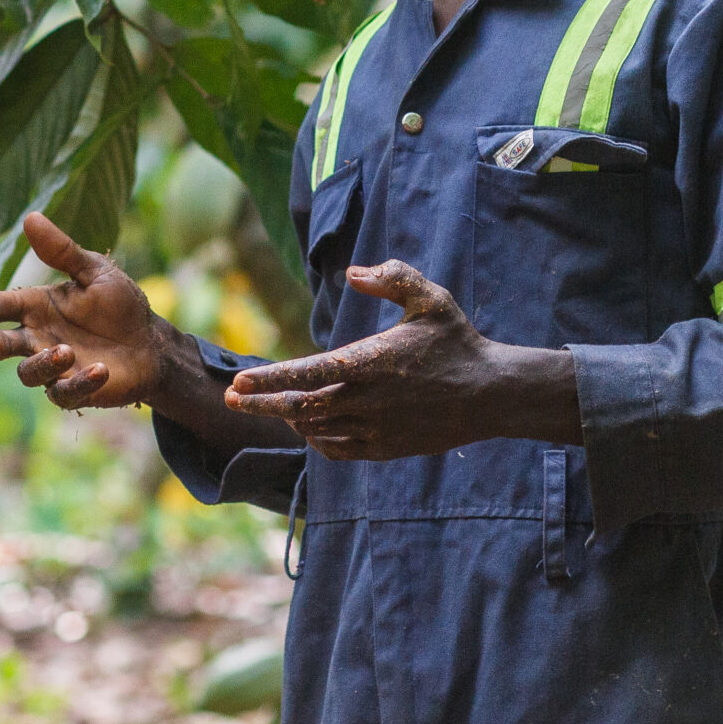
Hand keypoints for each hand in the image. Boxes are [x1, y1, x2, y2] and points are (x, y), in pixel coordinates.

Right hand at [0, 212, 171, 408]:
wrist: (151, 344)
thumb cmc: (119, 305)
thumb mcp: (95, 271)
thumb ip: (62, 251)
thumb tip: (30, 217)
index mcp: (36, 306)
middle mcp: (37, 337)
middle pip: (3, 343)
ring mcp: (53, 367)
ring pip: (30, 373)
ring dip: (44, 363)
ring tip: (66, 351)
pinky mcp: (74, 391)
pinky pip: (65, 392)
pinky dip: (80, 383)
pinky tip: (99, 370)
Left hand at [223, 259, 579, 458]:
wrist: (490, 395)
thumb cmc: (457, 341)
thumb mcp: (431, 298)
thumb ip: (392, 277)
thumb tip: (351, 273)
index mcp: (371, 363)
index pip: (307, 374)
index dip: (269, 379)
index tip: (238, 382)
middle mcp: (367, 400)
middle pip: (299, 407)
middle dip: (260, 404)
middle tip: (231, 399)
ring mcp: (375, 428)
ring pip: (315, 430)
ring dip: (287, 418)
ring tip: (269, 405)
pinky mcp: (384, 448)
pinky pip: (337, 450)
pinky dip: (314, 439)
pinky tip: (305, 425)